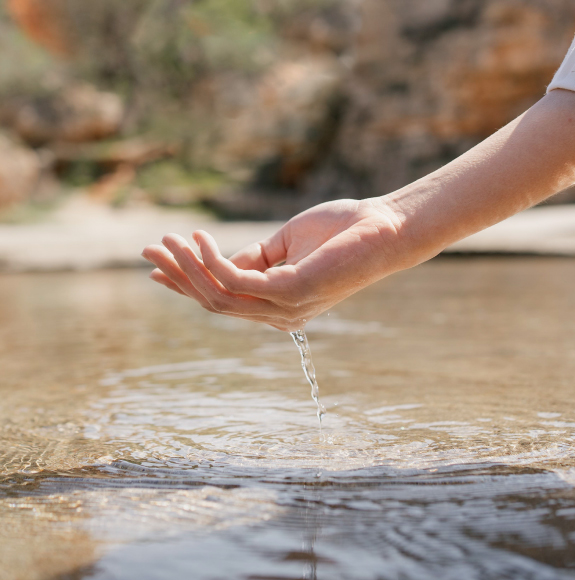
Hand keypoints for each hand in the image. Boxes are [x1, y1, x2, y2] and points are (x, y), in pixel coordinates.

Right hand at [141, 198, 403, 330]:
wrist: (384, 227)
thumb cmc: (340, 232)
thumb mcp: (283, 245)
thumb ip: (251, 258)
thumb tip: (215, 259)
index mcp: (277, 305)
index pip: (223, 300)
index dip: (187, 284)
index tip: (157, 267)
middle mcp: (278, 314)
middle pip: (213, 302)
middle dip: (178, 276)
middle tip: (148, 249)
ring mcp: (284, 308)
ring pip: (218, 296)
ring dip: (187, 267)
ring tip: (166, 239)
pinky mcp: (291, 293)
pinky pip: (236, 281)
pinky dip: (211, 260)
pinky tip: (199, 239)